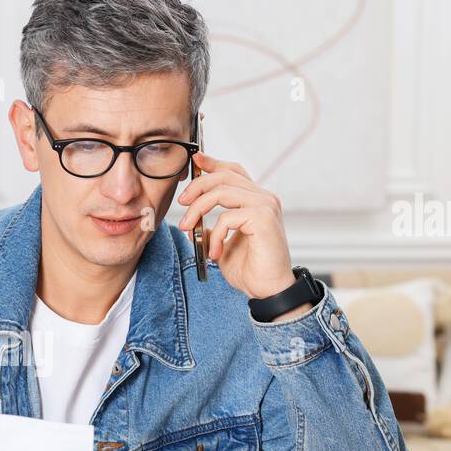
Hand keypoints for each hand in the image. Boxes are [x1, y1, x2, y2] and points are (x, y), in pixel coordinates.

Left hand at [175, 154, 296, 301]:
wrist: (268, 290)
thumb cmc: (250, 269)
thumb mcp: (222, 244)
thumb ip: (211, 228)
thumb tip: (193, 222)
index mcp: (256, 200)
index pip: (233, 172)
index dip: (213, 163)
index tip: (195, 161)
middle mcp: (264, 198)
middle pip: (224, 176)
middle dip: (197, 186)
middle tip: (182, 204)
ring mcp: (266, 206)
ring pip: (222, 192)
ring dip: (198, 209)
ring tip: (188, 228)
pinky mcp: (263, 218)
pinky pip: (227, 217)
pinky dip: (214, 235)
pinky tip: (214, 252)